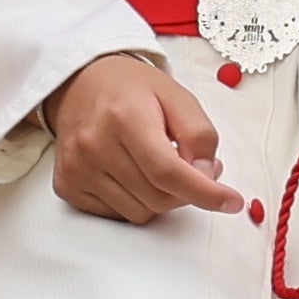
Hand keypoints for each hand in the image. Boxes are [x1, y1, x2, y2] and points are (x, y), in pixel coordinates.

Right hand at [49, 49, 239, 222]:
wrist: (80, 83)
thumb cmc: (131, 90)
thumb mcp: (177, 97)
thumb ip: (200, 135)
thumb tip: (205, 176)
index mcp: (125, 117)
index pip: (168, 171)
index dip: (205, 192)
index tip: (231, 201)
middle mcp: (94, 145)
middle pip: (158, 198)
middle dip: (185, 191)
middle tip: (190, 166)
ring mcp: (77, 168)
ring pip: (139, 213)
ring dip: (159, 198)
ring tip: (156, 166)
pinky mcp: (67, 184)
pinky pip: (116, 215)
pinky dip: (134, 202)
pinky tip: (131, 175)